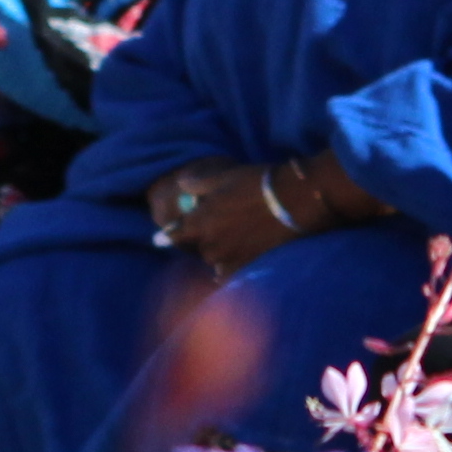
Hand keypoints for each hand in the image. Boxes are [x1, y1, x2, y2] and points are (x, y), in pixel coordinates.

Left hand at [146, 159, 306, 275]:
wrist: (293, 201)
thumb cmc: (257, 184)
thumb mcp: (224, 177)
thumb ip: (199, 183)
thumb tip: (182, 184)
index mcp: (201, 221)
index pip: (176, 234)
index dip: (167, 237)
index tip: (157, 240)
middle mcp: (210, 244)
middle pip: (199, 248)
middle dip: (203, 241)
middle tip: (218, 230)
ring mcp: (229, 259)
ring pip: (215, 261)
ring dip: (219, 254)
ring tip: (233, 244)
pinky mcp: (248, 267)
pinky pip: (232, 273)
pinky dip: (231, 269)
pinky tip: (238, 263)